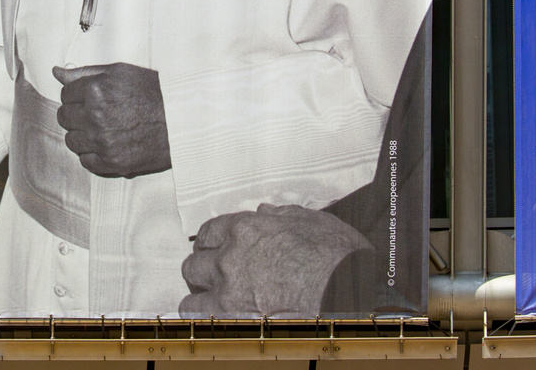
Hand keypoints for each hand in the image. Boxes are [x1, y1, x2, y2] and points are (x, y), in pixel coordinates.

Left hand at [53, 62, 170, 177]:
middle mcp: (96, 116)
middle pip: (64, 118)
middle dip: (75, 114)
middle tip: (94, 114)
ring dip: (82, 135)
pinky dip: (92, 154)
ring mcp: (103, 142)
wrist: (183, 120)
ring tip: (101, 129)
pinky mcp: (112, 162)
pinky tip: (106, 144)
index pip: (65, 94)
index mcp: (96, 90)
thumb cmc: (154, 92)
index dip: (77, 95)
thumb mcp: (121, 72)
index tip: (89, 98)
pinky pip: (85, 161)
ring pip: (72, 141)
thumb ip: (86, 72)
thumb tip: (56, 72)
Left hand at [178, 205, 372, 316]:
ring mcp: (227, 290)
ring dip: (201, 298)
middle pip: (195, 263)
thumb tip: (265, 213)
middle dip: (204, 270)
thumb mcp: (312, 221)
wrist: (344, 292)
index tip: (216, 251)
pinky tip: (216, 321)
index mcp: (246, 230)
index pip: (209, 233)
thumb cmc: (335, 257)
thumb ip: (281, 216)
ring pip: (191, 294)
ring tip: (214, 304)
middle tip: (216, 278)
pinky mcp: (231, 318)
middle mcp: (229, 257)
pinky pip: (198, 320)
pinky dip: (204, 321)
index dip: (212, 244)